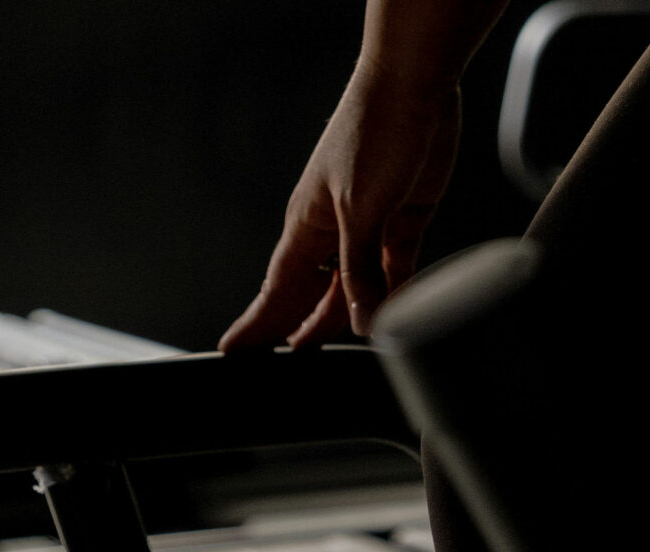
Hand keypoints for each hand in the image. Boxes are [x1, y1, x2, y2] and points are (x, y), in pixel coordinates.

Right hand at [219, 67, 461, 349]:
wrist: (414, 86)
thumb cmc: (373, 129)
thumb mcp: (360, 212)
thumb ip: (360, 272)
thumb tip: (360, 321)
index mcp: (307, 226)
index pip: (276, 290)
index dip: (257, 326)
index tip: (235, 353)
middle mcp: (333, 230)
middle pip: (311, 295)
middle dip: (297, 330)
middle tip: (285, 367)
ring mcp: (368, 226)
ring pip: (352, 288)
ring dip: (346, 318)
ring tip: (334, 352)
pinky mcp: (401, 220)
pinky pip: (392, 272)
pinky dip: (392, 296)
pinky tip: (390, 319)